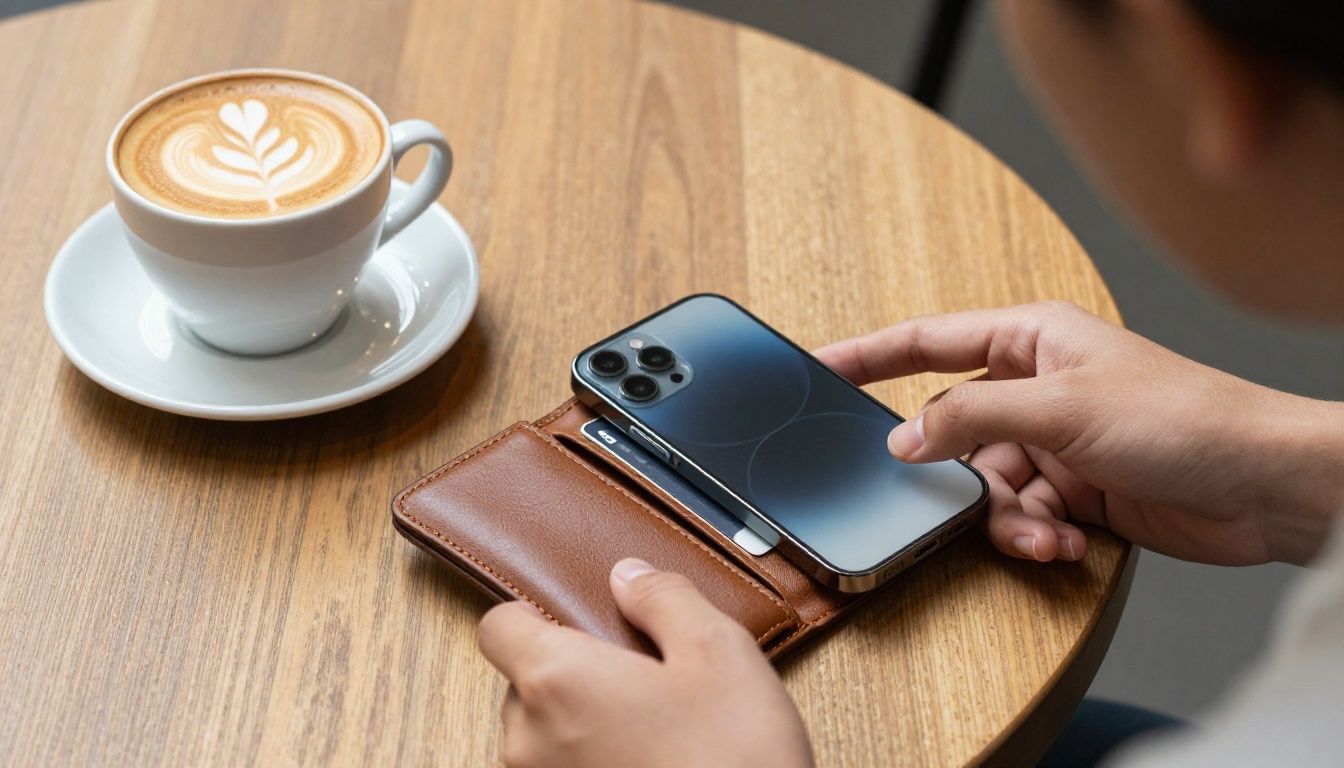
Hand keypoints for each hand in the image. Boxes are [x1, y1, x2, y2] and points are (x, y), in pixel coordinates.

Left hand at [477, 558, 813, 767]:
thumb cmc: (736, 759)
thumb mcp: (718, 651)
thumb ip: (664, 598)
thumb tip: (629, 577)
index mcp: (556, 680)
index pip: (497, 626)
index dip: (534, 614)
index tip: (580, 621)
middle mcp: (531, 741)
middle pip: (524, 682)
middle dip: (574, 671)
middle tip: (643, 675)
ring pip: (544, 734)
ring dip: (584, 722)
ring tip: (657, 727)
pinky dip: (594, 761)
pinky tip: (653, 761)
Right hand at [815, 301, 1343, 565]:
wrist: (1263, 484)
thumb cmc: (1184, 419)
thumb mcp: (1061, 410)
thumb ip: (969, 419)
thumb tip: (902, 441)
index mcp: (1031, 340)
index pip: (927, 341)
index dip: (868, 354)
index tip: (818, 366)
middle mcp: (1037, 388)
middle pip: (954, 431)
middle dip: (956, 475)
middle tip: (947, 499)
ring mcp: (1055, 441)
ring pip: (986, 483)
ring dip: (1007, 516)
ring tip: (1043, 530)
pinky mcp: (1075, 490)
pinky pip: (1022, 513)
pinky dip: (1035, 533)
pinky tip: (1063, 542)